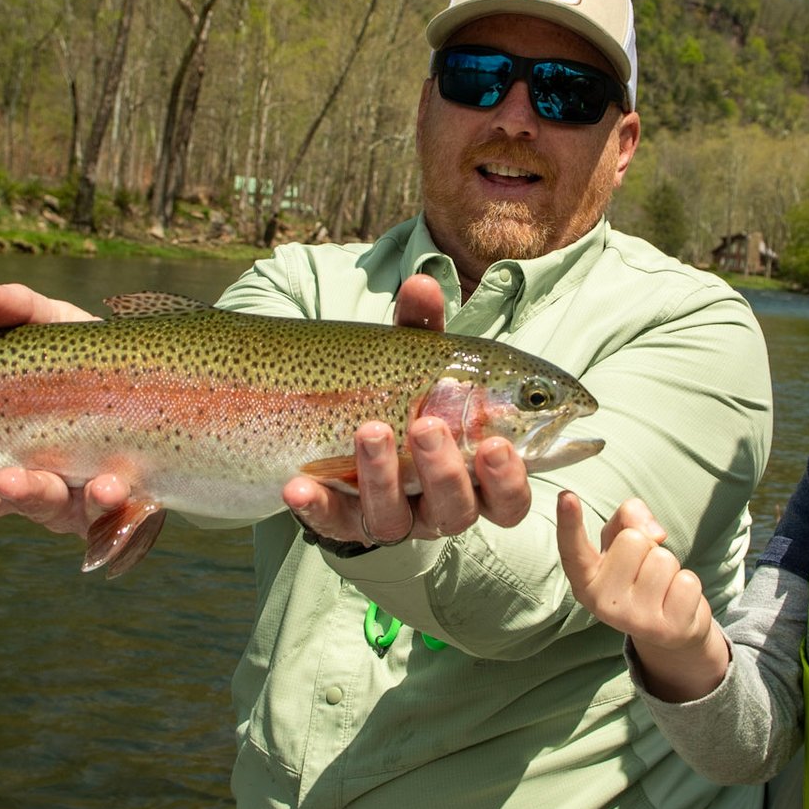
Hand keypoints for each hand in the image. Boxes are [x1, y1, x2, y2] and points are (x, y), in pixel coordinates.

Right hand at [0, 278, 121, 535]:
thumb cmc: (92, 359)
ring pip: (33, 512)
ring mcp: (66, 497)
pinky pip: (106, 516)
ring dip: (22, 495)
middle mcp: (16, 480)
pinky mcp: (116, 505)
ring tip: (15, 477)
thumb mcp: (52, 326)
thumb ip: (11, 310)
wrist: (173, 381)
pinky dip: (103, 503)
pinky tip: (108, 485)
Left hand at [281, 274, 532, 545]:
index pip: (509, 496)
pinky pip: (330, 523)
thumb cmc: (404, 392)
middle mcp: (439, 504)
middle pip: (456, 509)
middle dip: (444, 471)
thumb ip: (423, 328)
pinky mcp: (342, 520)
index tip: (498, 445)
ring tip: (369, 429)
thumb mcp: (416, 359)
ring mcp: (391, 514)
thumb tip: (422, 285)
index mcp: (475, 475)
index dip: (510, 479)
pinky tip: (298, 484)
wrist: (344, 426)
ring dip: (382, 476)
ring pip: (395, 519)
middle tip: (427, 426)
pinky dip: (317, 506)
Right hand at [556, 492, 728, 702]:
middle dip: (648, 547)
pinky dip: (688, 585)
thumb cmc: (641, 575)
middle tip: (645, 570)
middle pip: (633, 540)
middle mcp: (602, 603)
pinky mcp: (666, 630)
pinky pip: (687, 581)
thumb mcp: (623, 543)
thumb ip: (628, 518)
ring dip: (669, 567)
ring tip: (661, 587)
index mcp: (586, 580)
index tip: (566, 496)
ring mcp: (633, 620)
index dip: (568, 523)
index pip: (573, 550)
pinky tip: (676, 602)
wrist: (669, 632)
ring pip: (662, 559)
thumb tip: (656, 533)